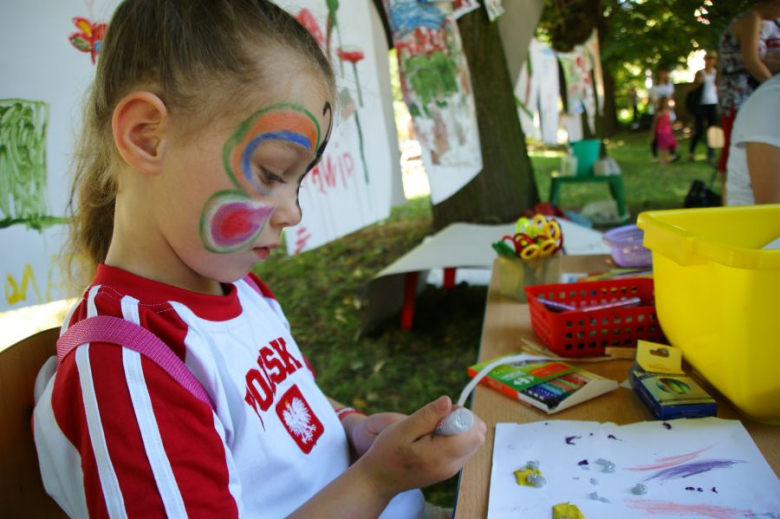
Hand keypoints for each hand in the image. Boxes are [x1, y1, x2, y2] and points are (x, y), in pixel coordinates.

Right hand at [353, 396, 485, 495]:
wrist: (379, 479)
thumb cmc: (387, 453)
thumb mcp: (402, 429)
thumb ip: (427, 416)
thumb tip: (448, 401)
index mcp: (441, 456)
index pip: (475, 434)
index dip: (464, 416)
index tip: (443, 413)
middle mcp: (452, 466)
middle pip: (477, 437)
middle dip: (463, 421)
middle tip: (437, 419)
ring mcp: (451, 469)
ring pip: (471, 441)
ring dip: (458, 429)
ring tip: (431, 429)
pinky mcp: (448, 468)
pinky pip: (461, 447)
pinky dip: (452, 437)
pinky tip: (432, 437)